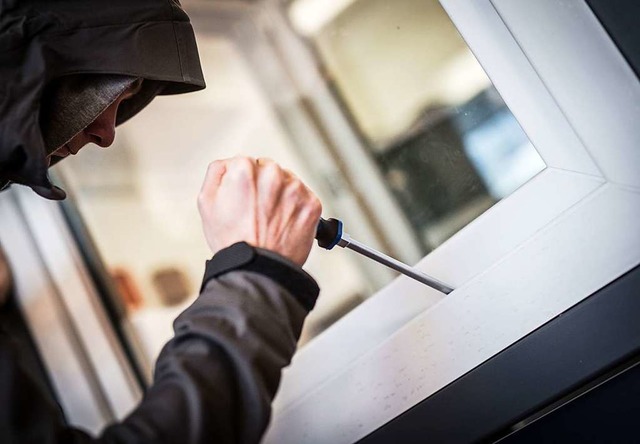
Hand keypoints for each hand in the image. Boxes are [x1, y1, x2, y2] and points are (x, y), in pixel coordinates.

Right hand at [198, 157, 321, 266]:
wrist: (258, 269)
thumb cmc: (232, 241)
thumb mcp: (206, 202)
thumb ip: (216, 172)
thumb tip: (228, 163)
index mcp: (245, 169)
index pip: (247, 163)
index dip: (244, 182)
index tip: (245, 199)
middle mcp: (272, 174)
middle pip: (269, 170)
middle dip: (264, 186)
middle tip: (257, 212)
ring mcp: (295, 189)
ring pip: (288, 182)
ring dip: (281, 196)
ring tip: (270, 220)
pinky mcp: (312, 204)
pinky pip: (304, 198)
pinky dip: (297, 208)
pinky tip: (284, 223)